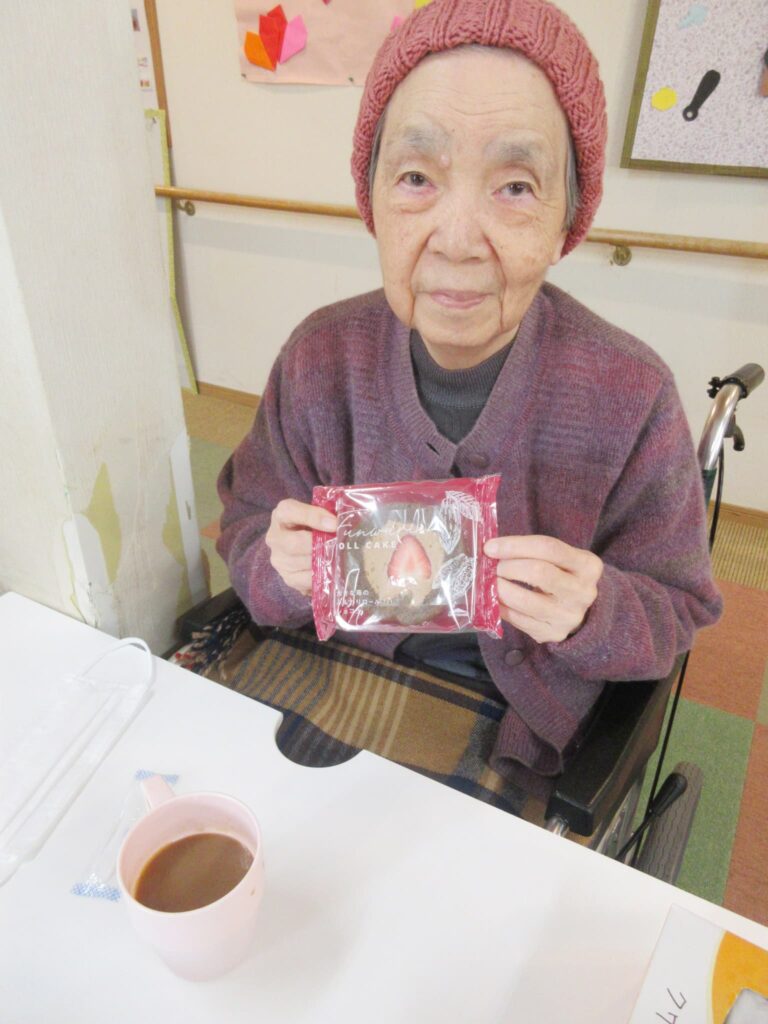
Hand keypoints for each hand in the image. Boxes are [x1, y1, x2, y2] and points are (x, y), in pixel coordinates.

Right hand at [265, 499, 336, 596]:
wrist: (306, 545)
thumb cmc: (316, 525)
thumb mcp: (319, 513)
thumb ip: (329, 513)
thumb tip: (345, 521)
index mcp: (282, 514)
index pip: (290, 511)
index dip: (313, 517)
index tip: (334, 524)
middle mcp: (275, 537)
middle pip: (295, 543)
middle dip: (320, 545)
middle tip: (340, 545)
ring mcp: (279, 560)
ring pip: (303, 563)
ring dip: (324, 561)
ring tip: (342, 557)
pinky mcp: (288, 578)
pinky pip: (307, 579)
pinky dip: (322, 575)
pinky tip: (334, 570)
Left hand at [484, 535, 602, 643]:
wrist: (581, 609)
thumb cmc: (563, 576)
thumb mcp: (560, 559)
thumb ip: (532, 551)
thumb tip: (492, 549)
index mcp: (588, 565)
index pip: (548, 548)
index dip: (515, 545)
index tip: (490, 547)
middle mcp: (583, 591)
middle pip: (538, 572)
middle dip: (508, 567)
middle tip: (492, 566)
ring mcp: (569, 616)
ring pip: (526, 600)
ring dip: (500, 589)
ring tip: (490, 582)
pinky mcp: (554, 633)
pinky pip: (519, 620)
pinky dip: (501, 607)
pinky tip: (494, 599)